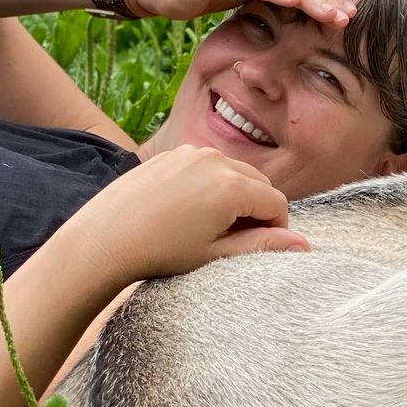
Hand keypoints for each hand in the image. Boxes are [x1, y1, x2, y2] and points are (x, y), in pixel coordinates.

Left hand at [65, 145, 310, 289]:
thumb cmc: (159, 252)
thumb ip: (261, 246)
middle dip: (257, 209)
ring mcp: (192, 152)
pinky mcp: (172, 153)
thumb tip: (303, 245)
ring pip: (234, 171)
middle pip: (258, 183)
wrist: (102, 239)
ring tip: (210, 226)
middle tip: (234, 241)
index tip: (256, 248)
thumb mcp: (215, 255)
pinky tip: (187, 210)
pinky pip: (207, 165)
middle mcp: (216, 159)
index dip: (275, 229)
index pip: (277, 203)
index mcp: (232, 186)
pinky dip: (211, 183)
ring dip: (235, 194)